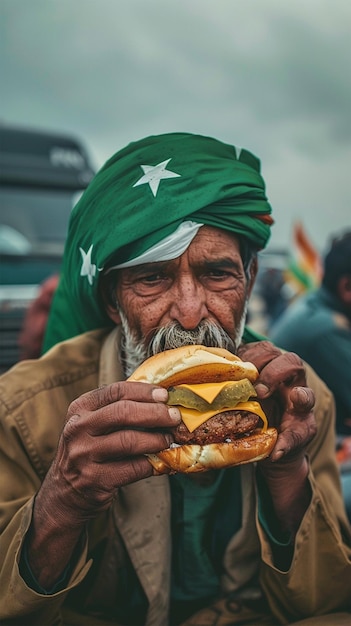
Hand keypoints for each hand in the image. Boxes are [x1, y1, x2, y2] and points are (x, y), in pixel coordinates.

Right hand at [27, 382, 179, 587]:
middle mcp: (78, 429)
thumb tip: (162, 401)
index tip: (164, 395)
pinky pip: (133, 468)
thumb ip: (118, 411)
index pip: (115, 391)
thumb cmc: (89, 451)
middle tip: (175, 417)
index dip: (144, 391)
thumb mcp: (92, 425)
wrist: (65, 493)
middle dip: (155, 413)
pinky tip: (161, 463)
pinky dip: (152, 464)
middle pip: (124, 412)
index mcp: (80, 409)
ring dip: (156, 440)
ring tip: (169, 440)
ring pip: (130, 441)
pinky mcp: (94, 480)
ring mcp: (84, 455)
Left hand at [237, 341, 315, 533]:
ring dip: (296, 396)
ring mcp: (299, 407)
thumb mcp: (232, 400)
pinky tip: (277, 449)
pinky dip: (289, 441)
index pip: (266, 350)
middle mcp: (288, 383)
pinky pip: (302, 432)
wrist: (270, 450)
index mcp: (268, 370)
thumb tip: (176, 386)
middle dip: (274, 372)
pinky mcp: (303, 430)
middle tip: (257, 388)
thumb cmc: (247, 417)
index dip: (254, 354)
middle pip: (291, 362)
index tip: (239, 365)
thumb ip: (218, 389)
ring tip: (283, 403)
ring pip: (306, 393)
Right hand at [238, 341, 315, 461]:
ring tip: (242, 376)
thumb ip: (286, 445)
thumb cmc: (282, 433)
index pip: (307, 395)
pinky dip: (239, 354)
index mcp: (301, 401)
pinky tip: (230, 366)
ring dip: (255, 360)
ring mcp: (271, 365)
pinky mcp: (254, 359)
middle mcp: (290, 379)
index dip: (303, 396)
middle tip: (259, 391)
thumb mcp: (288, 443)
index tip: (294, 398)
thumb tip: (277, 453)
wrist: (268, 422)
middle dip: (274, 374)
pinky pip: (248, 348)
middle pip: (290, 361)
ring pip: (269, 350)